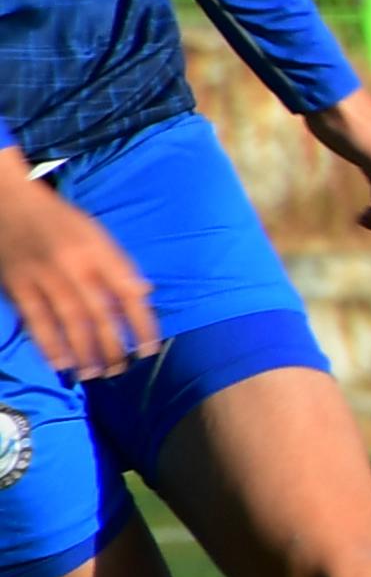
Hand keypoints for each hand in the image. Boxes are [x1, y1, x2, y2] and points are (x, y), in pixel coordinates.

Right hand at [0, 161, 158, 377]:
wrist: (8, 201)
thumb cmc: (58, 219)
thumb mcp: (96, 233)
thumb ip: (119, 264)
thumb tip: (143, 294)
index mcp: (99, 251)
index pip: (129, 293)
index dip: (142, 324)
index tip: (150, 349)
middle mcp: (74, 265)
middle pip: (100, 313)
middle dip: (112, 346)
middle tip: (120, 370)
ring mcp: (43, 276)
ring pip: (68, 321)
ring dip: (83, 352)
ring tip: (94, 374)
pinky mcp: (17, 285)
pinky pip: (35, 319)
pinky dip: (47, 343)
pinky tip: (59, 363)